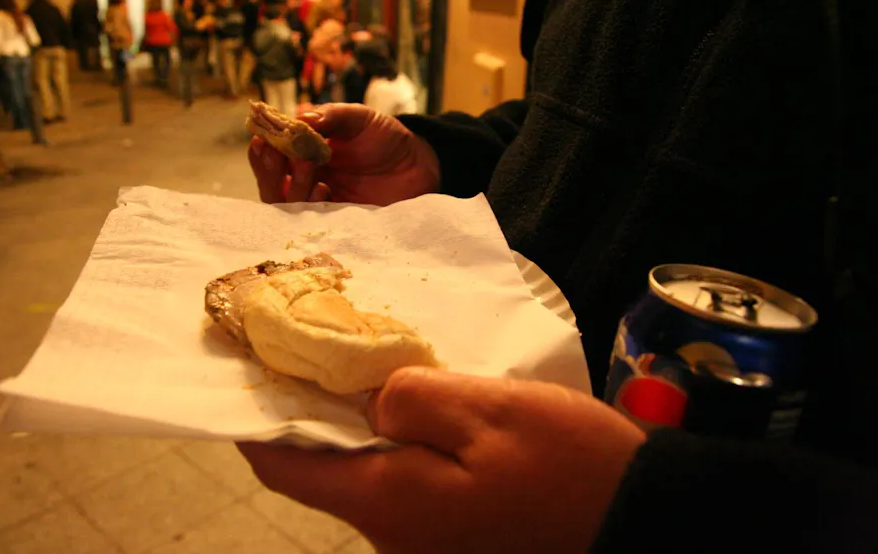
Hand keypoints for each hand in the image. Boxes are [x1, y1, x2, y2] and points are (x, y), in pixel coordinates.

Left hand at [238, 368, 645, 553]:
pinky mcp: (457, 541)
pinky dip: (403, 448)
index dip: (256, 424)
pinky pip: (410, 489)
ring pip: (373, 477)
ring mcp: (426, 546)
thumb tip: (368, 399)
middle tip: (322, 351)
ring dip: (367, 428)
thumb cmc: (569, 467)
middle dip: (320, 414)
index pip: (288, 467)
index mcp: (389, 503)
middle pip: (331, 471)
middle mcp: (394, 536)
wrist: (644, 526)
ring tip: (376, 368)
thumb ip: (413, 397)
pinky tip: (426, 411)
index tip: (242, 379)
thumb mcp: (489, 411)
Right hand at [248, 103, 439, 204]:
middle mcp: (307, 178)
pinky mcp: (339, 219)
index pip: (272, 153)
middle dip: (269, 170)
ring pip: (288, 205)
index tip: (261, 140)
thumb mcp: (359, 117)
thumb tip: (302, 117)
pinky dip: (312, 206)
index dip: (262, 149)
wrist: (419, 164)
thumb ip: (333, 115)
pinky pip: (314, 222)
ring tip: (309, 165)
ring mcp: (322, 201)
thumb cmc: (384, 137)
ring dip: (292, 186)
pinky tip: (323, 189)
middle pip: (272, 183)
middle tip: (279, 155)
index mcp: (304, 151)